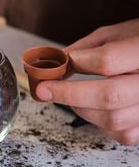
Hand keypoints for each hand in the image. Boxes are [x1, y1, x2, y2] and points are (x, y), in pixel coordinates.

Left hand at [36, 19, 138, 144]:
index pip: (108, 61)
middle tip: (44, 90)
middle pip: (109, 96)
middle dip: (69, 94)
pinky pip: (122, 133)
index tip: (57, 64)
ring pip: (114, 119)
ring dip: (82, 109)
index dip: (78, 63)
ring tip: (69, 96)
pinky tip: (93, 109)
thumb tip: (55, 62)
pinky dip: (100, 123)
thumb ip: (86, 48)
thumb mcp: (118, 33)